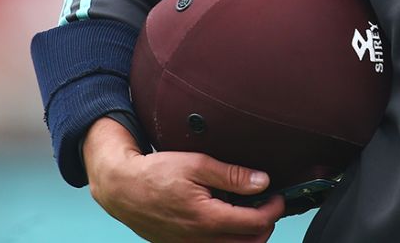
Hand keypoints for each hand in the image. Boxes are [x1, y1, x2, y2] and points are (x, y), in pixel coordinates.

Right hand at [82, 116, 285, 242]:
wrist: (123, 189)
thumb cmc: (156, 173)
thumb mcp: (198, 164)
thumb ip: (233, 175)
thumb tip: (262, 182)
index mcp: (207, 218)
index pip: (256, 223)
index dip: (274, 209)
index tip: (277, 196)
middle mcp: (199, 239)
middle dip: (266, 224)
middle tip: (267, 204)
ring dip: (248, 234)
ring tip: (249, 211)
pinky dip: (229, 239)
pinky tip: (226, 219)